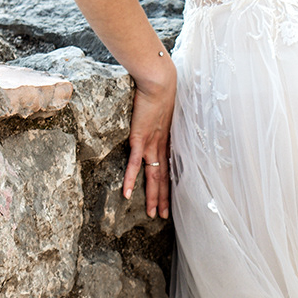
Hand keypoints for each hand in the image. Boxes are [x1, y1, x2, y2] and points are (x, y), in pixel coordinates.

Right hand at [124, 56, 175, 218]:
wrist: (159, 80)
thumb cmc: (159, 91)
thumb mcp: (161, 110)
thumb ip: (157, 120)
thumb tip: (153, 121)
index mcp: (166, 140)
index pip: (168, 169)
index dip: (169, 186)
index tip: (170, 200)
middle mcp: (161, 145)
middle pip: (163, 177)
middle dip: (163, 198)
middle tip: (163, 216)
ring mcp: (151, 143)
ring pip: (153, 176)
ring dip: (152, 196)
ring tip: (153, 213)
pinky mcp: (140, 138)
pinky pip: (134, 163)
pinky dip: (131, 179)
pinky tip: (127, 194)